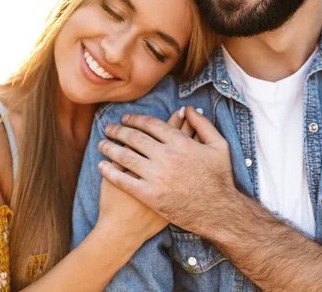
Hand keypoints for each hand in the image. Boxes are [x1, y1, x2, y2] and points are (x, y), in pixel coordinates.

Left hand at [97, 106, 233, 232]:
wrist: (218, 212)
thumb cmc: (220, 179)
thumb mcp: (219, 146)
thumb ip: (204, 124)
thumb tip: (189, 108)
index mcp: (180, 142)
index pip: (150, 125)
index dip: (135, 119)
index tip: (125, 119)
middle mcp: (166, 156)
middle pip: (134, 138)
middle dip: (118, 131)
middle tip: (109, 129)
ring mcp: (156, 176)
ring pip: (125, 156)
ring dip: (109, 148)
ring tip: (102, 144)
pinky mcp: (149, 195)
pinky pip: (123, 180)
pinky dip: (109, 171)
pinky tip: (101, 166)